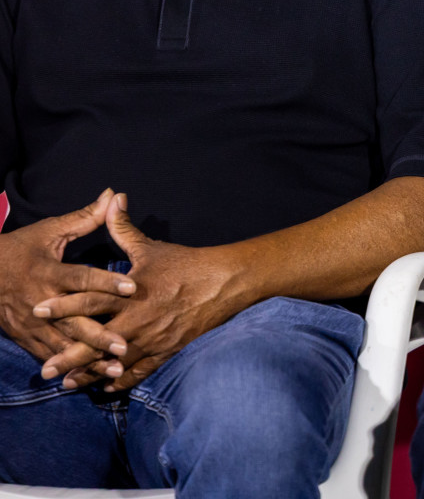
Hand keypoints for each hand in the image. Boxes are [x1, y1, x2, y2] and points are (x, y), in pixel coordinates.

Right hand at [0, 188, 134, 378]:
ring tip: (115, 369)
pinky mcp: (25, 337)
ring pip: (62, 343)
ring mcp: (31, 322)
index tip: (133, 287)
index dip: (107, 282)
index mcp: (48, 271)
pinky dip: (67, 366)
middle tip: (125, 345)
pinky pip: (48, 354)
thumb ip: (85, 218)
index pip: (82, 277)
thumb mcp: (49, 231)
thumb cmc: (21, 249)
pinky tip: (88, 379)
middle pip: (74, 319)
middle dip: (99, 334)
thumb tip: (114, 195)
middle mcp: (41, 300)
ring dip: (88, 357)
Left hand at [36, 194, 244, 390]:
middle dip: (70, 357)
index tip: (38, 311)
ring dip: (91, 374)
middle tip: (46, 370)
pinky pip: (141, 371)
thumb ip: (124, 228)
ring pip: (116, 362)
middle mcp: (139, 318)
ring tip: (68, 384)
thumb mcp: (152, 246)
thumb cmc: (186, 263)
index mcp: (131, 292)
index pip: (90, 299)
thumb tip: (112, 198)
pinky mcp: (167, 349)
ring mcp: (153, 337)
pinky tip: (106, 386)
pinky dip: (121, 380)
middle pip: (97, 341)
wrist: (225, 282)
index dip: (63, 305)